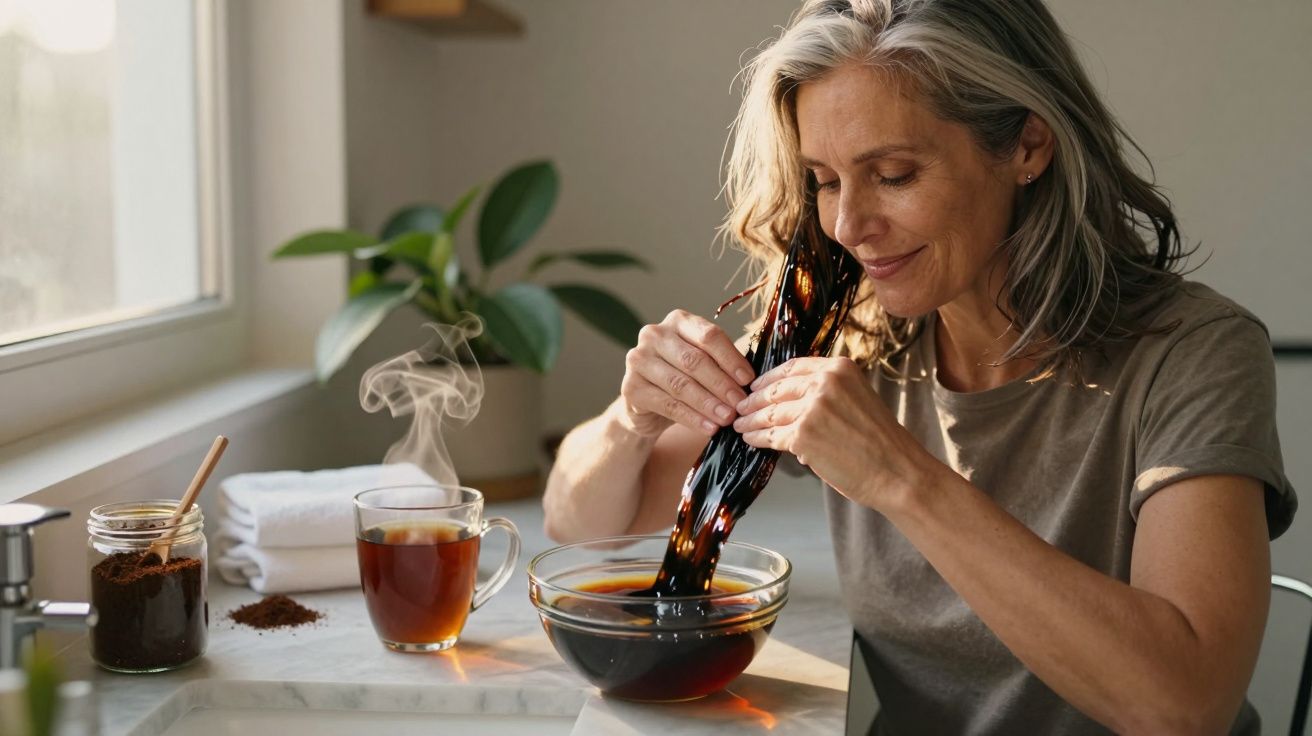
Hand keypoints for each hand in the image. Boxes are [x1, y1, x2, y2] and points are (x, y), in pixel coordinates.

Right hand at [618, 309, 755, 437]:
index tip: (748, 380)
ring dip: (708, 404)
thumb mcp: (704, 364)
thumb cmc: (684, 379)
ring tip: (728, 418)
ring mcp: (638, 359)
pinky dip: (692, 418)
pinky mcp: (630, 387)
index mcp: (678, 321)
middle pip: (694, 360)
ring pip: (681, 384)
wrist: (648, 405)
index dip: (731, 359)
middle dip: (721, 385)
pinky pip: (667, 404)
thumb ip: (724, 363)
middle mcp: (654, 334)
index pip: (708, 335)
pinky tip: (709, 427)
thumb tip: (754, 379)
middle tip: (741, 404)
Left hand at [732, 356, 936, 509]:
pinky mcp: (802, 434)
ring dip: (750, 420)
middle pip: (776, 388)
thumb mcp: (857, 398)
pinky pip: (770, 434)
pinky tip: (750, 439)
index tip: (756, 385)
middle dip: (754, 399)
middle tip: (740, 407)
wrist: (897, 472)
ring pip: (769, 412)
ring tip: (740, 425)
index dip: (769, 377)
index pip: (792, 367)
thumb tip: (790, 398)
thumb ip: (828, 391)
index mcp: (839, 368)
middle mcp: (825, 382)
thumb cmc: (880, 442)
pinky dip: (756, 437)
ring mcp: (812, 408)